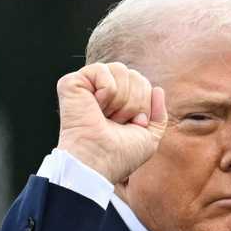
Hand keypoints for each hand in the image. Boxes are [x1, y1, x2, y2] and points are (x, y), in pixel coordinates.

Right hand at [55, 62, 167, 184]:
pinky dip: (106, 91)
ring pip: (120, 69)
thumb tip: (157, 89)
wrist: (98, 161)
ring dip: (121, 99)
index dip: (144, 105)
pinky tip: (95, 106)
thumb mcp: (149, 137)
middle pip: (135, 75)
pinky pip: (102, 70)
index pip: (143, 83)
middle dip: (135, 102)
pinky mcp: (72, 82)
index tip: (133, 124)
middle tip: (118, 122)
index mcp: (118, 102)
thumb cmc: (120, 155)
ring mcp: (87, 85)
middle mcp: (102, 91)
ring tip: (107, 115)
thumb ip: (159, 115)